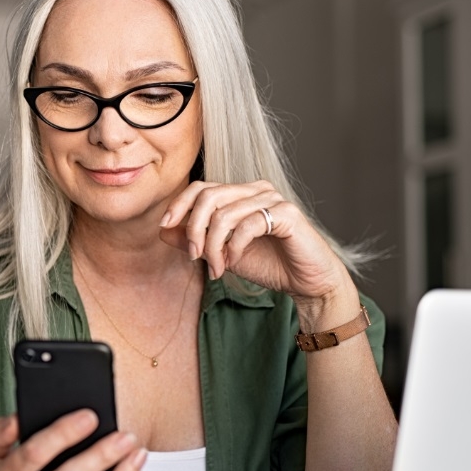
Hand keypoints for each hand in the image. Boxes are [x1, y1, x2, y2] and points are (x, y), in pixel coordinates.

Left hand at [158, 179, 353, 306]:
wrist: (306, 282)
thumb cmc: (268, 264)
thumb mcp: (222, 253)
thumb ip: (195, 240)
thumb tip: (164, 230)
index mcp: (240, 194)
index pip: (201, 187)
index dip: (179, 204)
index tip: (165, 226)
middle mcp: (256, 190)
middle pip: (209, 196)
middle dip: (194, 229)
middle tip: (194, 257)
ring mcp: (273, 199)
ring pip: (225, 213)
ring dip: (214, 246)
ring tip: (218, 268)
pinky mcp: (287, 214)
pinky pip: (248, 225)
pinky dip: (234, 247)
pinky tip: (234, 262)